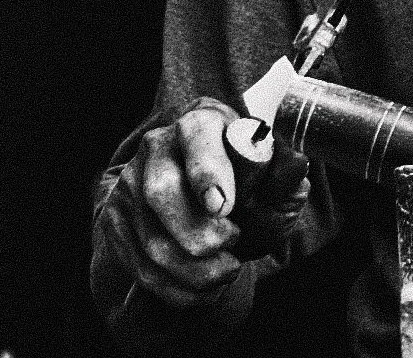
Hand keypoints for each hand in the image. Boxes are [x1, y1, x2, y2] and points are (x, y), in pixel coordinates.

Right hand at [95, 97, 307, 307]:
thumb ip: (284, 171)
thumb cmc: (244, 175)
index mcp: (200, 123)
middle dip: (200, 233)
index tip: (224, 206)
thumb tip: (295, 170)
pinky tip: (205, 288)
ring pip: (152, 240)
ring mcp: (131, 187)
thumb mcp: (270, 165)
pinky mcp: (117, 223)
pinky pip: (141, 268)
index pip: (196, 136)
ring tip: (227, 271)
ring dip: (194, 269)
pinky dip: (177, 288)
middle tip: (232, 243)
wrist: (201, 191)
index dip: (208, 171)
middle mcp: (157, 149)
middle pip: (163, 193)